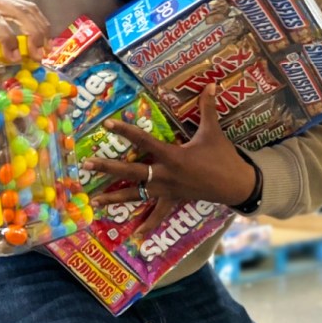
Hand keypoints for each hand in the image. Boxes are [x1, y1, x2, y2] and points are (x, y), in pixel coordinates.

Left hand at [83, 84, 255, 236]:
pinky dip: (147, 226)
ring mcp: (167, 190)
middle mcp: (164, 174)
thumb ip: (208, 108)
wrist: (235, 184)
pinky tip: (135, 237)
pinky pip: (158, 215)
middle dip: (107, 168)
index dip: (125, 131)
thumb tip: (211, 84)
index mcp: (172, 156)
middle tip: (86, 165)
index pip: (143, 141)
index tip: (108, 124)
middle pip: (130, 171)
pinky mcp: (173, 200)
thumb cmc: (222, 156)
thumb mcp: (213, 131)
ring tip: (95, 201)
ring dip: (115, 198)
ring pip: (136, 195)